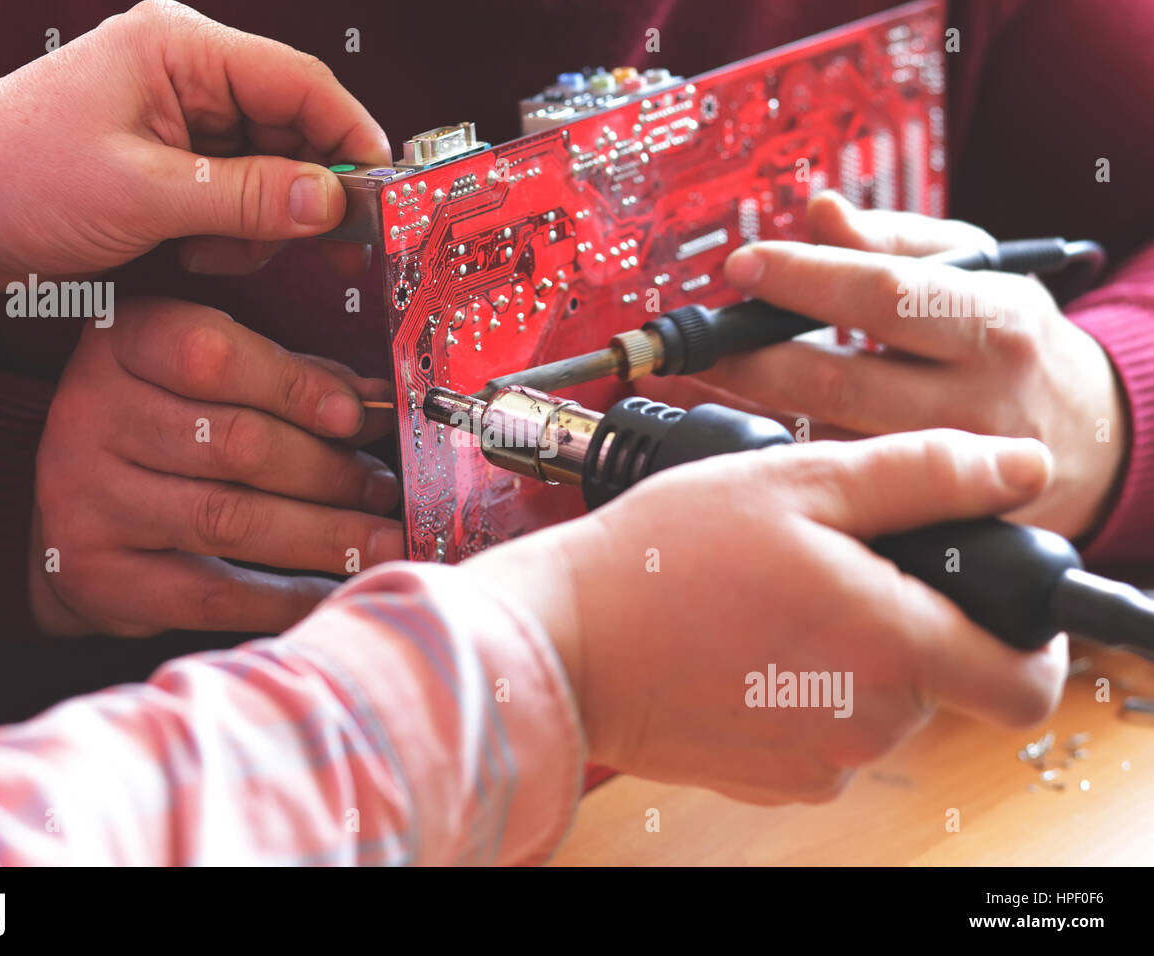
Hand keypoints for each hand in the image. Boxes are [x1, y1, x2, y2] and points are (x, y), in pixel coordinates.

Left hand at [0, 0, 385, 287]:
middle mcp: (191, 74)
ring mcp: (186, 116)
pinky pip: (242, 193)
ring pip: (274, 170)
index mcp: (182, 50)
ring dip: (261, 221)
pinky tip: (194, 244)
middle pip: (295, 130)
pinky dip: (234, 230)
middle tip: (312, 244)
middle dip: (302, 193)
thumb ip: (248, 198)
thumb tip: (329, 201)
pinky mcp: (180, 157)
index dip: (350, 136)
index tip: (377, 191)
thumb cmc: (22, 177)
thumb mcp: (145, 193)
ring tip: (212, 246)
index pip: (300, 82)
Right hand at [30, 297, 404, 635]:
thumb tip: (374, 403)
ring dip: (322, 534)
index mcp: (121, 342)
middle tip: (384, 490)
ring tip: (380, 539)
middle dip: (328, 472)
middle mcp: (91, 414)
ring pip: (229, 518)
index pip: (212, 355)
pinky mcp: (97, 575)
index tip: (357, 419)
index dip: (296, 388)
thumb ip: (289, 378)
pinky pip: (211, 592)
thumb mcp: (214, 376)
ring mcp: (84, 497)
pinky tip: (333, 589)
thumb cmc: (168, 428)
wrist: (73, 509)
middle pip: (234, 444)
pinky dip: (284, 596)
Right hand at [467, 429, 1067, 804]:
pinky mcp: (772, 782)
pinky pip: (824, 734)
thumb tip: (1022, 467)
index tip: (976, 594)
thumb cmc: (661, 559)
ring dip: (847, 653)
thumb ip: (921, 475)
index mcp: (891, 645)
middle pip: (942, 678)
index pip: (1027, 679)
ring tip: (767, 600)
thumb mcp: (794, 482)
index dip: (1023, 634)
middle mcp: (867, 722)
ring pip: (879, 702)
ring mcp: (818, 762)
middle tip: (821, 565)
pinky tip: (741, 648)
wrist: (563, 645)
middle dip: (902, 620)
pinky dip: (801, 693)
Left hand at [640, 192, 1127, 540]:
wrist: (1090, 443)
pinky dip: (784, 454)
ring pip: (824, 441)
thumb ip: (895, 240)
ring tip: (701, 377)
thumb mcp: (978, 272)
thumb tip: (818, 213)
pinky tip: (745, 428)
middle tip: (695, 342)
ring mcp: (945, 472)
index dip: (802, 279)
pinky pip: (838, 483)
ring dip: (752, 410)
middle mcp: (972, 401)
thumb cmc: (1013, 342)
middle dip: (748, 359)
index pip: (882, 295)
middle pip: (834, 381)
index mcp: (991, 323)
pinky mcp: (927, 517)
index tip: (741, 266)